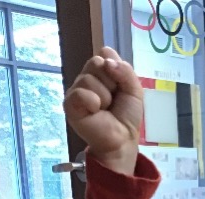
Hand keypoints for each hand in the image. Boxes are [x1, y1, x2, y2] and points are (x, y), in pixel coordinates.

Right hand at [63, 46, 142, 173]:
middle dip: (111, 82)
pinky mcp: (70, 104)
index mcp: (101, 72)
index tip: (120, 86)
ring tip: (105, 109)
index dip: (116, 68)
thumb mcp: (134, 90)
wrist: (122, 140)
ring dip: (104, 96)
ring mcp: (77, 90)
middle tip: (113, 100)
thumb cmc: (126, 116)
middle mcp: (87, 78)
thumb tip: (106, 59)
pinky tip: (95, 112)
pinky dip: (92, 102)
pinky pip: (80, 92)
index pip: (105, 53)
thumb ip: (125, 70)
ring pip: (89, 78)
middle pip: (96, 62)